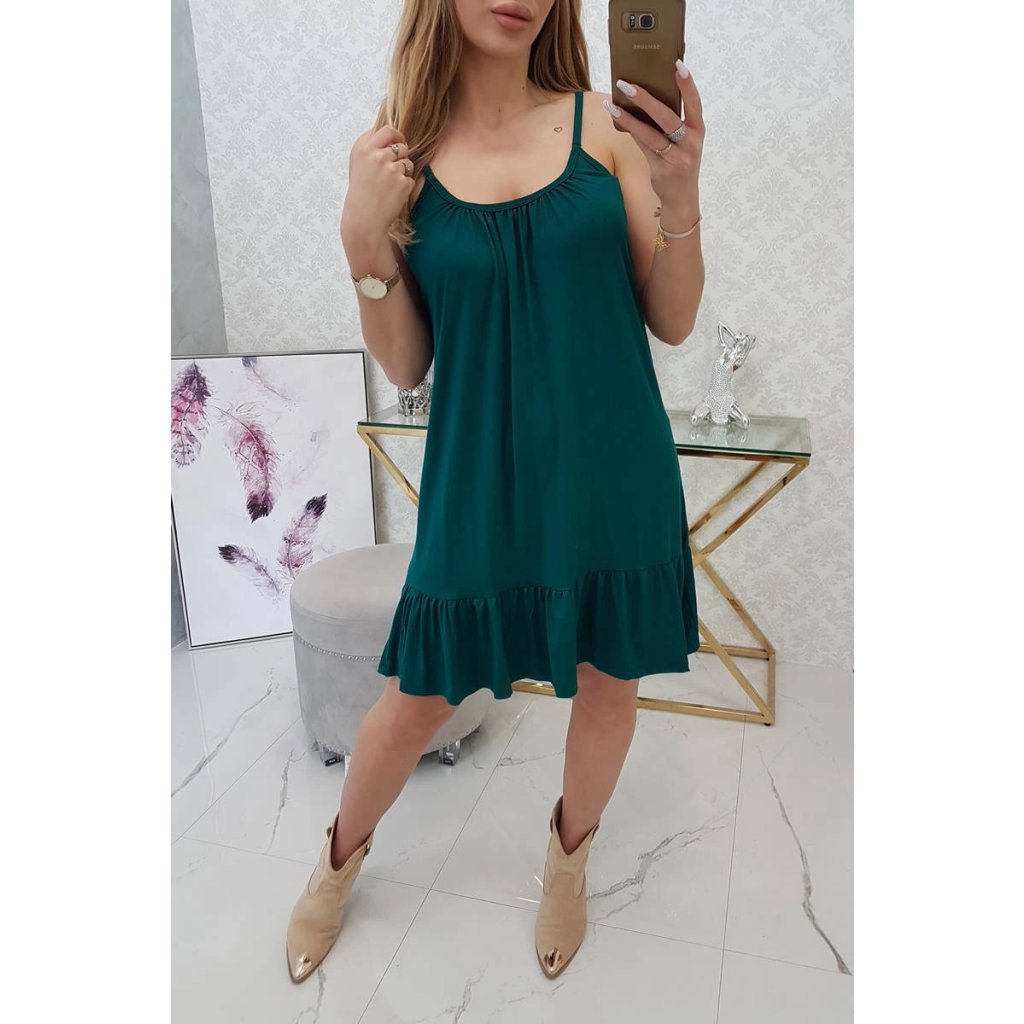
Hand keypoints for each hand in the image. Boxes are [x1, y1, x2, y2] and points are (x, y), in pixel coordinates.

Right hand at [341, 125, 415, 247]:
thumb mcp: (357, 163)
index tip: (397, 142)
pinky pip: (410, 179)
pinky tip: (393, 195)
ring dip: (403, 172)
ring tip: (389, 186)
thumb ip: (371, 146)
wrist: (363, 218)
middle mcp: (377, 156)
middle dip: (400, 157)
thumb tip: (389, 134)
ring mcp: (391, 169)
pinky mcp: (402, 183)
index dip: (396, 136)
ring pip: (408, 162)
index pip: (388, 130)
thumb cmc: (361, 191)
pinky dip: (405, 187)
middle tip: (391, 171)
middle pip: (401, 146)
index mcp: (363, 149)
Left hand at [603, 61, 704, 223]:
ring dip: (629, 118)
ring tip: (613, 104)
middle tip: (627, 84)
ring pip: (650, 134)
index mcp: (698, 130)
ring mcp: (677, 158)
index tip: (677, 65)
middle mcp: (690, 143)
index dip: (687, 84)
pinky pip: (643, 146)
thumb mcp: (684, 141)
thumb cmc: (680, 162)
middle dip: (647, 99)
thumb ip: (671, 121)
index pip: (694, 103)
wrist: (682, 199)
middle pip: (667, 117)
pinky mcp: (662, 169)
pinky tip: (616, 118)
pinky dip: (630, 131)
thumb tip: (646, 94)